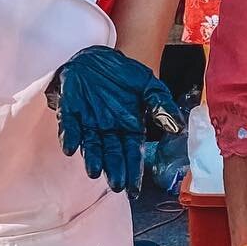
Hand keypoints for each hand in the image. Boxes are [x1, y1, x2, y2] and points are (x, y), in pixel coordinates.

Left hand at [47, 45, 181, 193]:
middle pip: (112, 154)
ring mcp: (88, 122)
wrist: (100, 55)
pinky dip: (69, 136)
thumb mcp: (150, 86)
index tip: (134, 190)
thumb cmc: (126, 74)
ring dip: (92, 159)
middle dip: (114, 170)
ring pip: (91, 146)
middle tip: (116, 185)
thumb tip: (177, 128)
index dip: (133, 172)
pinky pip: (69, 126)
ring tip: (94, 172)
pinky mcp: (70, 111)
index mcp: (128, 128)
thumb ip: (161, 105)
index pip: (132, 154)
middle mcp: (108, 130)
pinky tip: (70, 147)